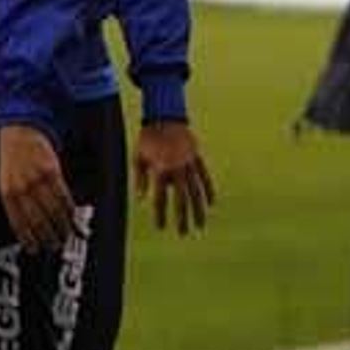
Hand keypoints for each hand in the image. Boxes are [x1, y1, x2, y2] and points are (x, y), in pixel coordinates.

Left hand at [0, 125, 75, 252]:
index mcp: (7, 192)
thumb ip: (16, 201)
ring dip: (61, 226)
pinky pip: (63, 196)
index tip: (35, 250)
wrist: (20, 131)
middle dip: (47, 237)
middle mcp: (21, 187)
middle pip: (37, 220)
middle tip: (54, 246)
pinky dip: (69, 210)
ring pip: (53, 210)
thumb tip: (28, 226)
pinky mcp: (52, 171)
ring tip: (66, 236)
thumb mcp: (7, 180)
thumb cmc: (13, 158)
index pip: (18, 223)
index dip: (28, 239)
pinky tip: (72, 217)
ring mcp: (37, 179)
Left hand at [134, 121, 215, 235]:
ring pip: (196, 191)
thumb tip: (141, 199)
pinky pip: (205, 177)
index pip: (160, 198)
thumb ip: (140, 178)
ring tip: (200, 225)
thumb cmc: (148, 138)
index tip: (161, 228)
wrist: (165, 116)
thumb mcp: (138, 156)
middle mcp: (177, 168)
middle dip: (182, 218)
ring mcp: (189, 163)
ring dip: (198, 209)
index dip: (160, 214)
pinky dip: (209, 190)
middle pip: (181, 199)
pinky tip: (211, 204)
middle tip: (183, 233)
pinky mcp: (197, 157)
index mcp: (160, 169)